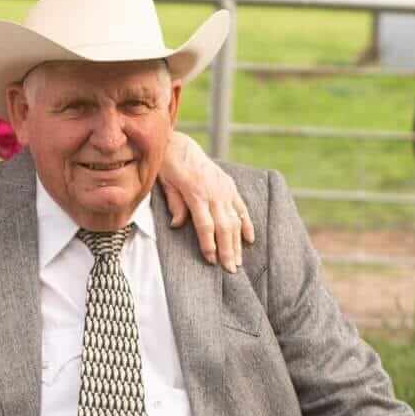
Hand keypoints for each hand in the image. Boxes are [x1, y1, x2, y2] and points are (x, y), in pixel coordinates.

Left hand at [159, 132, 254, 271]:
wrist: (179, 145)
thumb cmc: (167, 167)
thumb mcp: (165, 184)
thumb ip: (174, 204)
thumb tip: (177, 225)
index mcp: (196, 193)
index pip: (206, 225)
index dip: (209, 244)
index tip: (211, 260)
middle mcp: (214, 192)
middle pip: (224, 226)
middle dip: (228, 250)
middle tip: (230, 270)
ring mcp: (225, 189)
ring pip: (235, 220)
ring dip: (238, 243)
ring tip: (238, 262)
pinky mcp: (230, 186)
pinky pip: (241, 207)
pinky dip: (247, 224)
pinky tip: (249, 240)